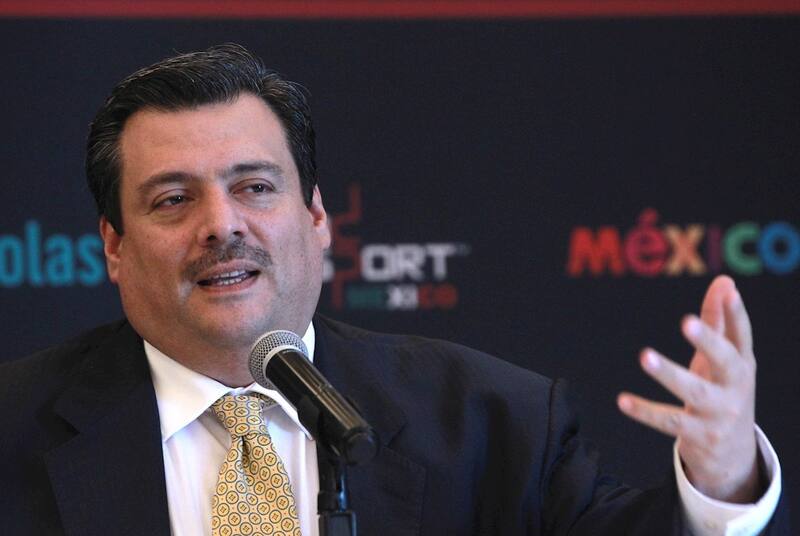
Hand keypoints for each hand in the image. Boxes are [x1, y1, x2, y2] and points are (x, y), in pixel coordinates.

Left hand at [617, 275, 759, 502]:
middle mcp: (735, 388)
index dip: (736, 313)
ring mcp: (719, 414)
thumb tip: (725, 281)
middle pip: (724, 361)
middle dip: (707, 341)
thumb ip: (721, 321)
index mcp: (742, 364)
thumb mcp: (725, 360)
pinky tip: (622, 400)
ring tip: (645, 356)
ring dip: (669, 374)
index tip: (729, 290)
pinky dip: (645, 411)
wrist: (734, 454)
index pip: (741, 335)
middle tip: (686, 321)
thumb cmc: (724, 391)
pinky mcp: (699, 435)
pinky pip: (669, 421)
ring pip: (694, 392)